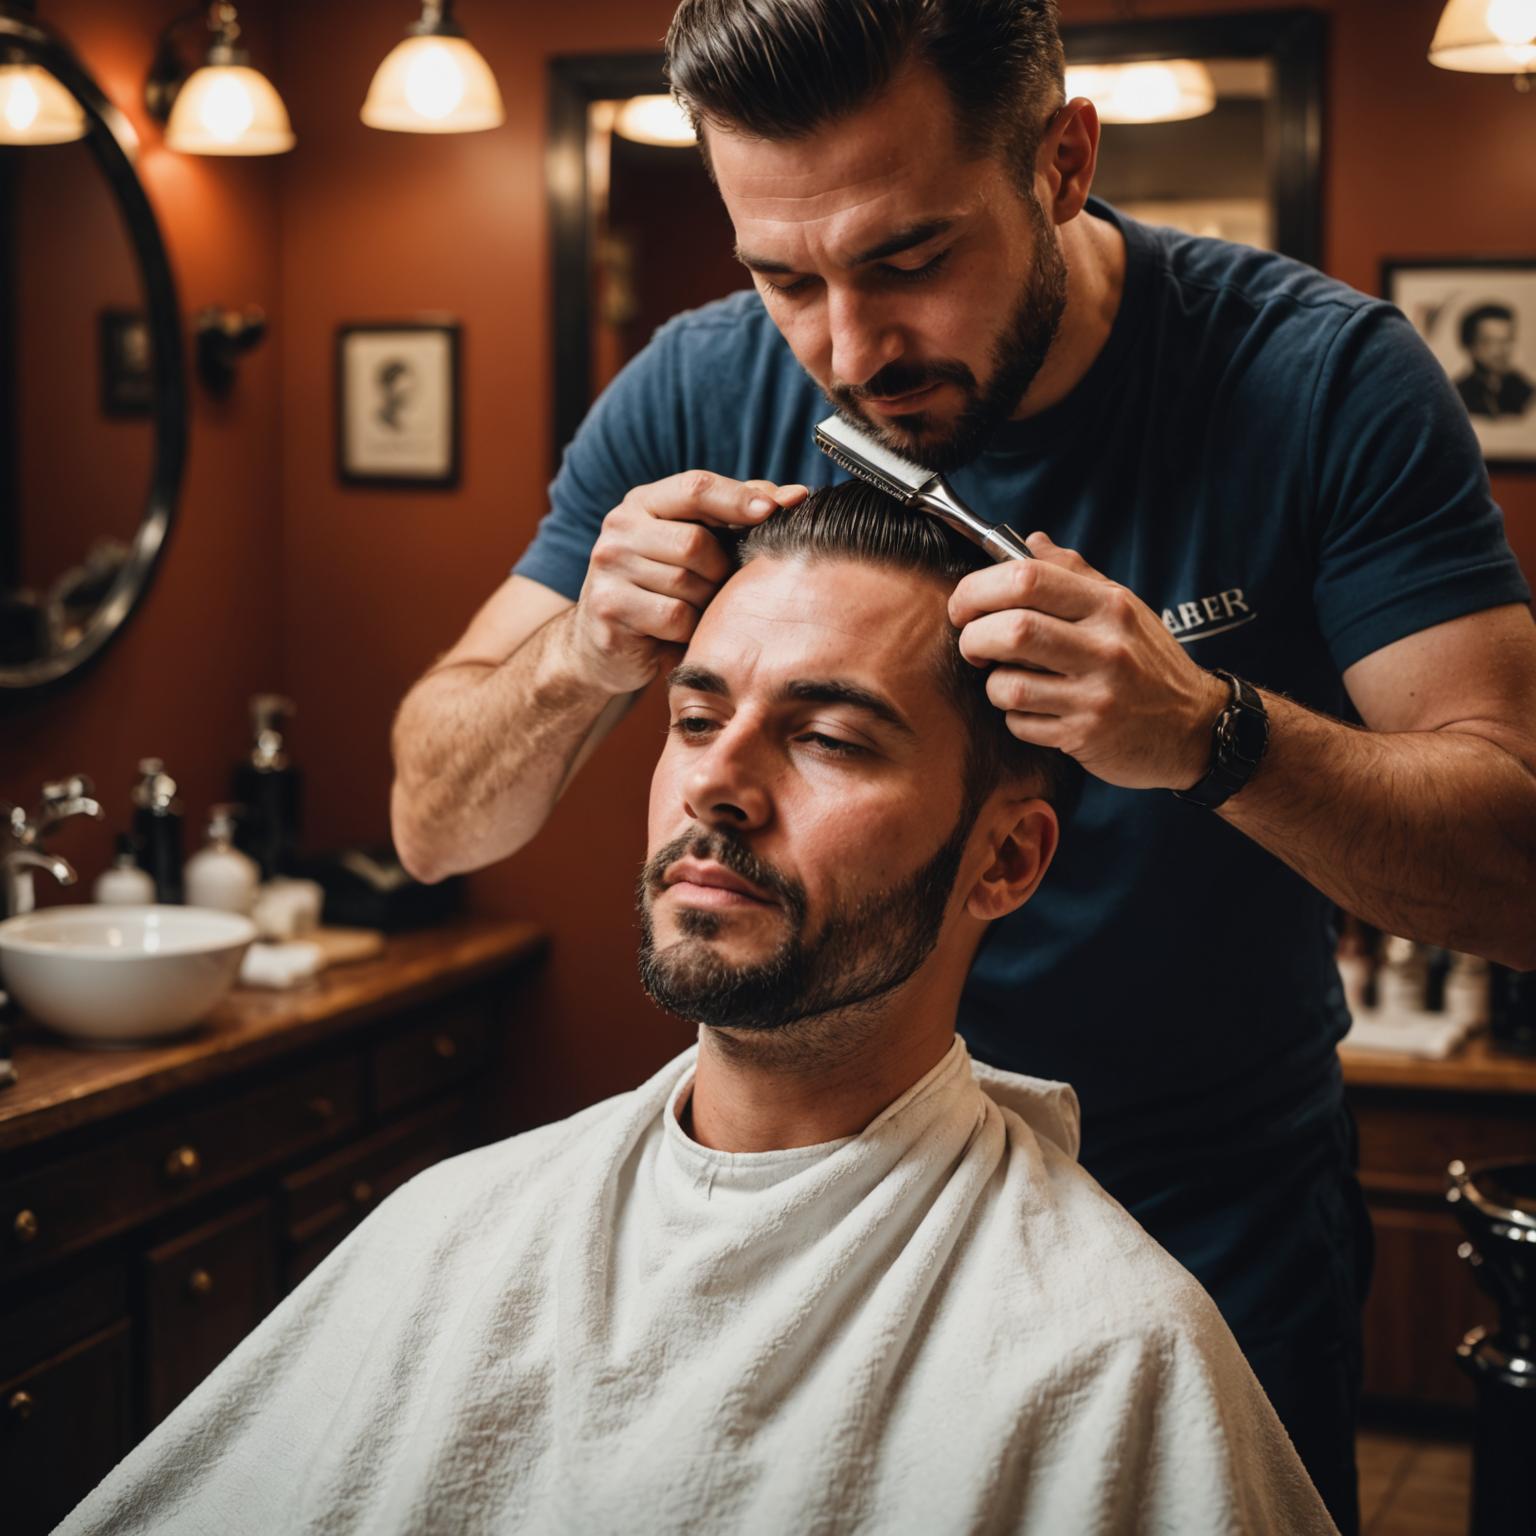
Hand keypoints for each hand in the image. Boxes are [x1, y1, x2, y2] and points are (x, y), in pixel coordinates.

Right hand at [568, 472, 807, 694]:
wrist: (605, 644)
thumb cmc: (664, 588)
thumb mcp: (696, 544)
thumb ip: (739, 516)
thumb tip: (795, 496)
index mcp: (643, 503)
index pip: (695, 486)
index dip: (738, 498)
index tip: (774, 510)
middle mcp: (619, 528)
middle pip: (695, 543)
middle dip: (717, 570)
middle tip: (714, 587)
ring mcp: (608, 568)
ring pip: (687, 584)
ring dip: (703, 603)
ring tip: (692, 610)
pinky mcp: (609, 608)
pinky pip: (675, 617)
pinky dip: (688, 629)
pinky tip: (676, 632)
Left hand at [948, 532, 1228, 790]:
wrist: (1194, 728)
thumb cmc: (1148, 663)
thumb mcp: (1124, 608)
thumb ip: (1074, 574)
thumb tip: (1029, 542)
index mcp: (1109, 604)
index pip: (1027, 578)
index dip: (977, 589)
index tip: (964, 606)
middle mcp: (1106, 646)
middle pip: (1012, 630)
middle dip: (973, 638)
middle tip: (973, 645)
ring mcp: (1097, 695)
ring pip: (1008, 685)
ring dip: (992, 684)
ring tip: (1007, 681)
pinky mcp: (1086, 736)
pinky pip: (1020, 724)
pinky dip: (1014, 717)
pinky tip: (1033, 711)